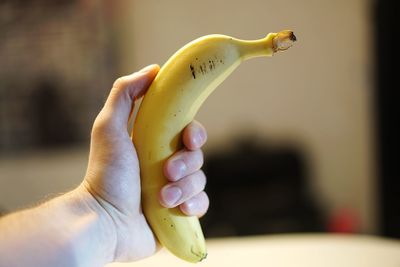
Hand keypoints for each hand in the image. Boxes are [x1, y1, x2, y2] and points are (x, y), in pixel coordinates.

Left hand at [81, 65, 208, 261]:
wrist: (104, 221)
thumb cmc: (105, 174)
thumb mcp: (109, 127)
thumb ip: (125, 94)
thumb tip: (153, 70)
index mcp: (157, 145)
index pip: (189, 132)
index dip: (195, 134)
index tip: (188, 139)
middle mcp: (168, 165)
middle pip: (199, 156)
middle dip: (186, 164)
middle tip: (166, 171)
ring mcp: (175, 189)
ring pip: (201, 180)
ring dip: (184, 187)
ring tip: (162, 197)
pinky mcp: (179, 212)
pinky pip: (202, 204)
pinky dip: (193, 205)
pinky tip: (178, 208)